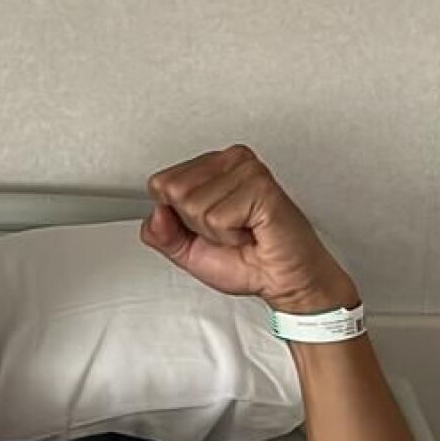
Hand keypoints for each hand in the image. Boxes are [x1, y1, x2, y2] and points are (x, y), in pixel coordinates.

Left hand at [141, 144, 358, 313]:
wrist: (283, 280)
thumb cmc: (245, 260)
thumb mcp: (186, 250)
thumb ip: (160, 233)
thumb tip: (156, 212)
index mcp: (209, 167)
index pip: (159, 183)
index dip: (177, 218)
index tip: (208, 226)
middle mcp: (228, 160)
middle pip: (172, 191)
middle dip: (195, 224)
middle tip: (227, 230)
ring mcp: (246, 170)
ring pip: (193, 205)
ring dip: (216, 232)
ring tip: (242, 231)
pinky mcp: (260, 186)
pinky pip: (217, 217)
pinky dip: (230, 236)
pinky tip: (252, 231)